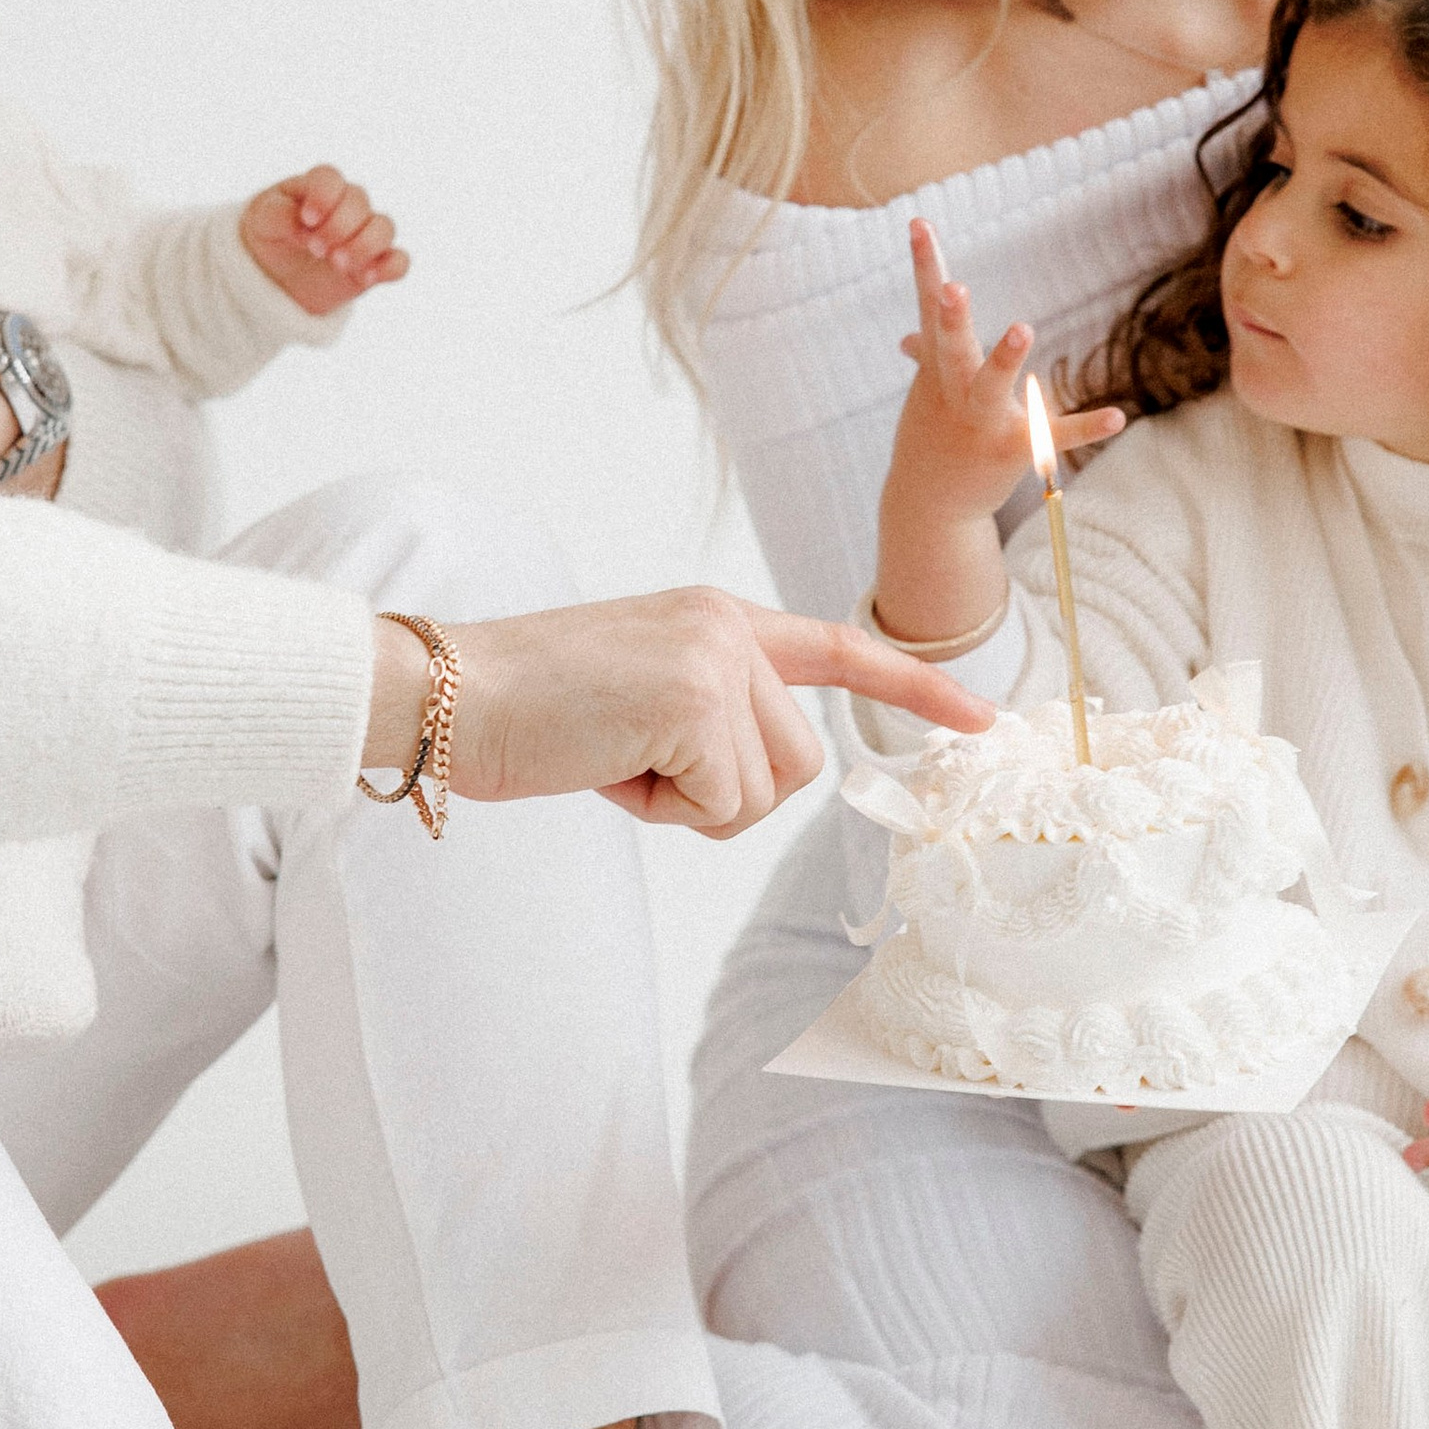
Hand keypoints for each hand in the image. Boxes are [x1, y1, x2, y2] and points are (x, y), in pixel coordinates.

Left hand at [242, 166, 407, 315]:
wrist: (278, 274)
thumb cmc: (271, 234)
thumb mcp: (262, 220)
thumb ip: (280, 214)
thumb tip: (303, 224)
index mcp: (318, 187)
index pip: (330, 178)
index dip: (323, 197)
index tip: (307, 220)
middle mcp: (347, 205)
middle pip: (359, 201)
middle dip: (338, 227)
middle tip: (315, 249)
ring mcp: (364, 234)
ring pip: (384, 228)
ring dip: (363, 246)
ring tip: (337, 264)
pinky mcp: (374, 264)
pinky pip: (398, 262)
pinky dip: (389, 268)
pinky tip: (366, 278)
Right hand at [364, 591, 993, 838]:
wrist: (446, 693)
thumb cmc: (525, 711)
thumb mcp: (635, 696)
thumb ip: (706, 716)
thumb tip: (748, 780)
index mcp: (718, 618)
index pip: (839, 650)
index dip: (914, 689)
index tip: (983, 718)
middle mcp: (729, 626)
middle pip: (796, 764)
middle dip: (720, 795)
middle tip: (630, 763)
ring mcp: (717, 659)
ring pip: (764, 791)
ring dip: (688, 804)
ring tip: (614, 757)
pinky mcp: (695, 702)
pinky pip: (720, 805)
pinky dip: (661, 810)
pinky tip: (605, 765)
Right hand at [875, 218, 1121, 643]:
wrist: (928, 504)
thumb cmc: (931, 435)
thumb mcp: (927, 394)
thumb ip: (927, 359)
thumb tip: (908, 339)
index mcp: (936, 368)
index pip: (927, 308)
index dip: (926, 266)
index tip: (920, 223)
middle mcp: (953, 392)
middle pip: (951, 348)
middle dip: (951, 319)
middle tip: (955, 287)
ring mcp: (980, 422)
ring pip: (990, 388)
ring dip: (1004, 359)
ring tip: (1022, 327)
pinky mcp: (1011, 451)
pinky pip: (1052, 435)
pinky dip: (1085, 426)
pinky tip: (1117, 416)